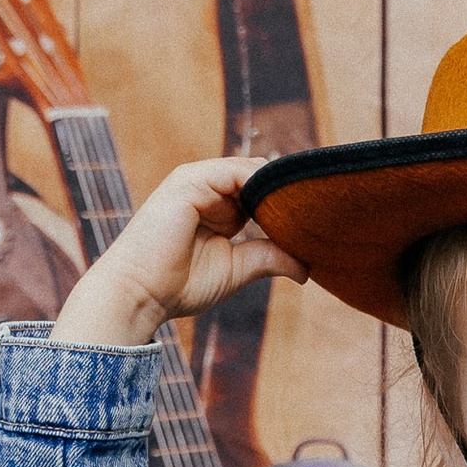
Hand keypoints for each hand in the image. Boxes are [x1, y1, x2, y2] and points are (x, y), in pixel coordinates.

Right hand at [50, 153, 306, 350]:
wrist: (139, 294)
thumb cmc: (178, 286)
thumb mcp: (237, 270)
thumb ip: (268, 258)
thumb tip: (307, 267)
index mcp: (217, 205)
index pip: (261, 191)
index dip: (289, 202)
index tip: (323, 216)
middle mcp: (206, 187)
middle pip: (259, 177)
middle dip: (290, 191)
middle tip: (327, 207)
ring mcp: (196, 180)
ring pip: (251, 172)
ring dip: (279, 187)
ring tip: (309, 206)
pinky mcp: (188, 182)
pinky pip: (234, 173)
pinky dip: (261, 184)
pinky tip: (283, 203)